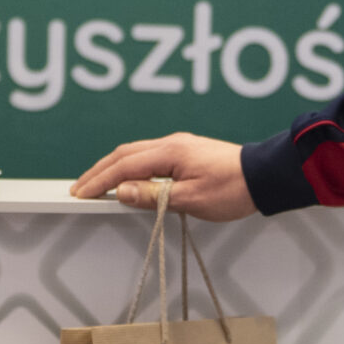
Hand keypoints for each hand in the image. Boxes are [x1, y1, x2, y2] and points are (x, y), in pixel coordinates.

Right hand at [69, 132, 255, 219]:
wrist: (264, 176)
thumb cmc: (233, 189)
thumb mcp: (192, 200)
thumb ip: (154, 196)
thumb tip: (122, 191)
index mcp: (170, 152)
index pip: (125, 166)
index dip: (100, 180)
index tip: (81, 193)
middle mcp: (171, 143)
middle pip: (124, 154)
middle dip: (99, 171)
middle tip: (79, 188)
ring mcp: (178, 145)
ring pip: (135, 152)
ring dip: (113, 167)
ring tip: (96, 184)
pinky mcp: (186, 151)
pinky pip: (149, 155)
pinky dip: (130, 166)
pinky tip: (127, 178)